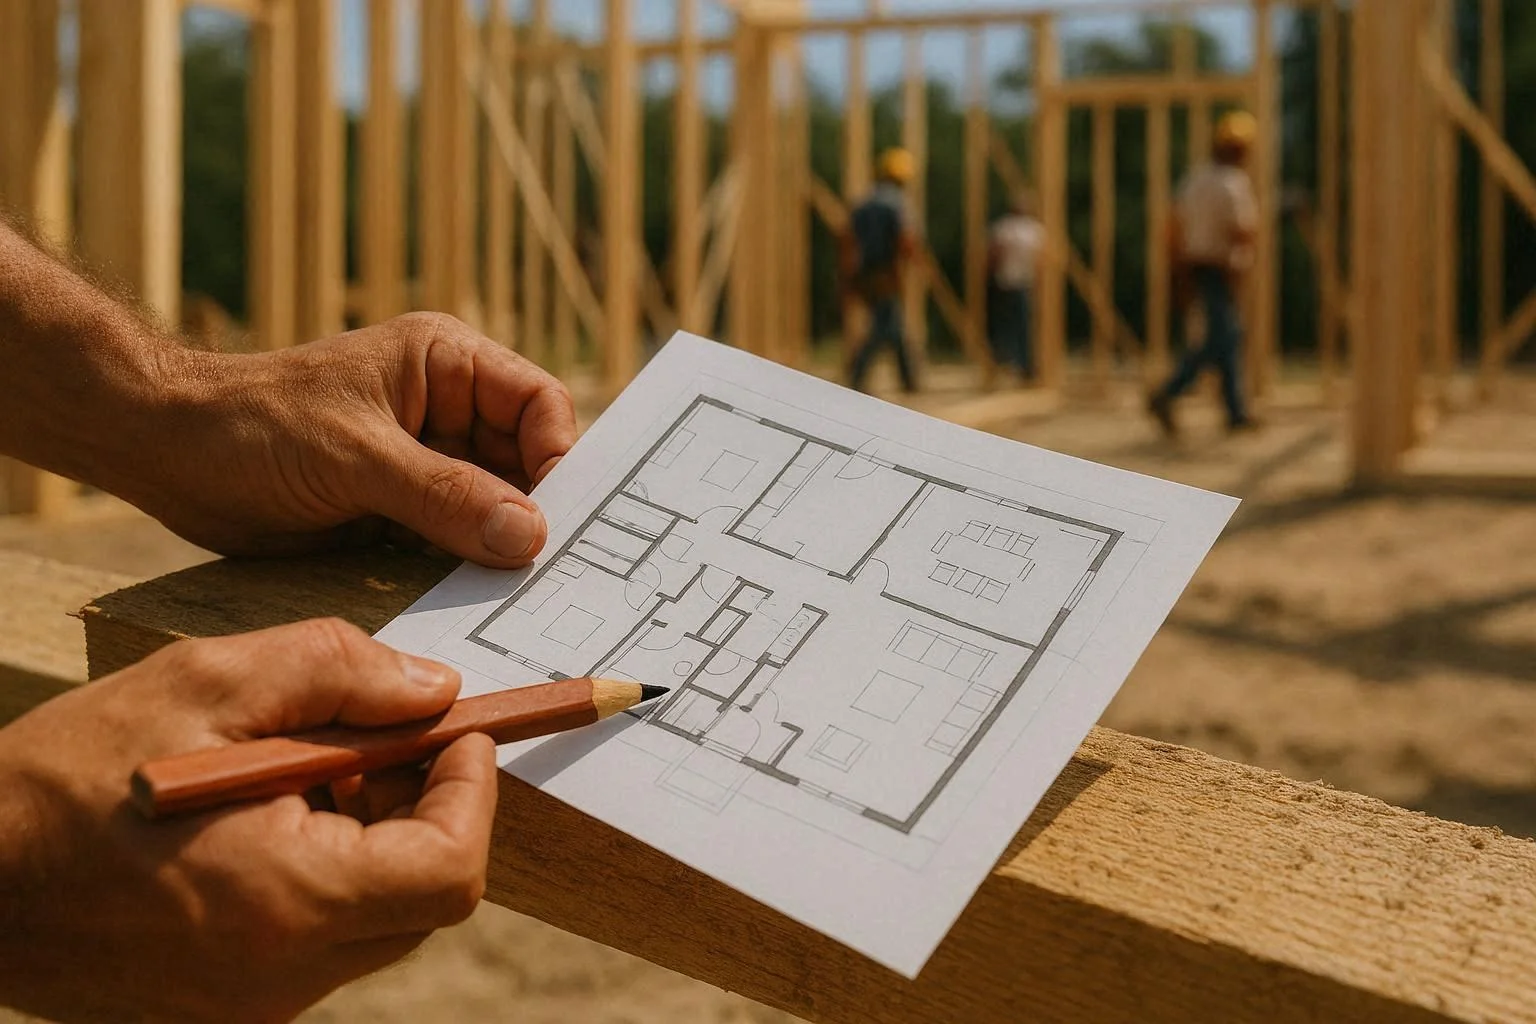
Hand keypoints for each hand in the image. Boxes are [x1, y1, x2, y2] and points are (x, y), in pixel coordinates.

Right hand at [0, 619, 496, 1022]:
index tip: (456, 730)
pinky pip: (319, 941)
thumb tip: (435, 690)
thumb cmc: (66, 779)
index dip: (472, 792)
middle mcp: (281, 976)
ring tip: (302, 771)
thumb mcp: (205, 683)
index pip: (451, 872)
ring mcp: (253, 1005)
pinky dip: (324, 874)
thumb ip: (337, 672)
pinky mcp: (226, 1008)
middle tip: (382, 738)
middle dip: (427, 807)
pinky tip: (264, 818)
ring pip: (376, 919)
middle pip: (425, 897)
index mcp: (286, 902)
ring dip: (373, 838)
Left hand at [127, 313, 576, 567]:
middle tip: (550, 570)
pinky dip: (466, 568)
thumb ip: (446, 495)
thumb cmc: (254, 427)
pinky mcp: (402, 508)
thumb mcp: (356, 458)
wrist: (169, 455)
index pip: (540, 405)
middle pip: (528, 463)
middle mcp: (448, 409)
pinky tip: (475, 597)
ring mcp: (427, 462)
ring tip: (517, 591)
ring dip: (501, 548)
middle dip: (536, 513)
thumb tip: (530, 535)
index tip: (554, 519)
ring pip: (496, 508)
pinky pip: (456, 540)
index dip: (558, 458)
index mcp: (447, 363)